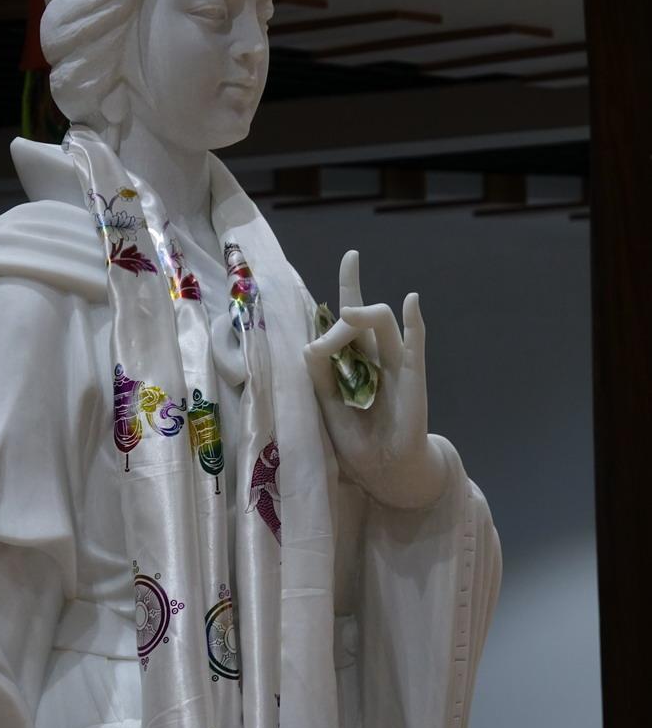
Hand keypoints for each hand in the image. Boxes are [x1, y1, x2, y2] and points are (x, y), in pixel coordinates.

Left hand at [303, 250, 447, 508]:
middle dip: (346, 306)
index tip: (352, 256)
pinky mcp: (412, 378)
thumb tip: (312, 343)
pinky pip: (414, 345)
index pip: (350, 314)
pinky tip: (410, 302)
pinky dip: (414, 323)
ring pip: (381, 324)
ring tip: (348, 313)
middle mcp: (375, 355)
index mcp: (353, 359)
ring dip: (363, 313)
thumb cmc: (356, 440)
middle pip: (363, 313)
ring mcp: (396, 364)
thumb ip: (319, 373)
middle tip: (325, 346)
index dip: (350, 283)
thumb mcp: (327, 405)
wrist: (384, 471)